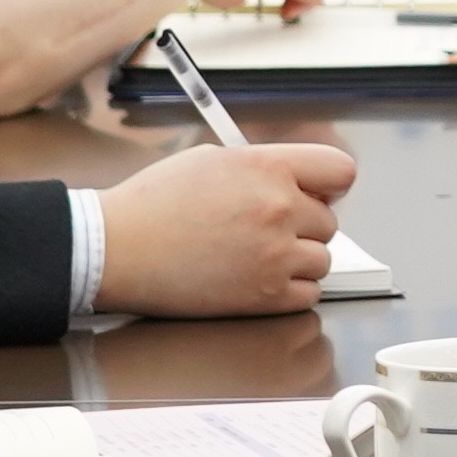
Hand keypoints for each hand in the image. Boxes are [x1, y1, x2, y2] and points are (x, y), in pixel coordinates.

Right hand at [95, 139, 358, 315]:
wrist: (117, 250)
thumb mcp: (210, 161)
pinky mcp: (266, 296)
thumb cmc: (151, 205)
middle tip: (266, 230)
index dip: (329, 185)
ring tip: (256, 256)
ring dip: (297, 260)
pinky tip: (257, 278)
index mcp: (267, 168)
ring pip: (322, 259)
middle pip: (328, 221)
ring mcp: (275, 255)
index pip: (339, 171)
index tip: (319, 194)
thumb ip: (261, 167)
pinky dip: (290, 290)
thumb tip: (292, 179)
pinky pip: (308, 294)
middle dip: (302, 225)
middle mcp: (278, 209)